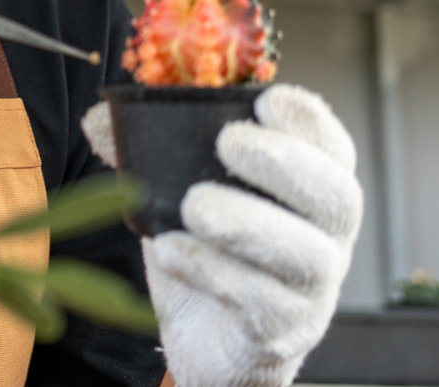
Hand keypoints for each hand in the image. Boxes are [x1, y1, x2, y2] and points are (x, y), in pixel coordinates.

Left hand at [81, 86, 363, 386]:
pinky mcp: (280, 332)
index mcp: (310, 192)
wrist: (206, 339)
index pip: (333, 149)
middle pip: (338, 198)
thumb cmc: (207, 248)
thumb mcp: (179, 194)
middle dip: (286, 163)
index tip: (266, 99)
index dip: (309, 121)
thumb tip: (100, 119)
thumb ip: (149, 153)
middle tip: (229, 142)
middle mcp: (326, 239)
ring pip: (309, 257)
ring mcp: (310, 291)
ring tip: (194, 205)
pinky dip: (214, 272)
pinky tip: (171, 252)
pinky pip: (262, 304)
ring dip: (249, 223)